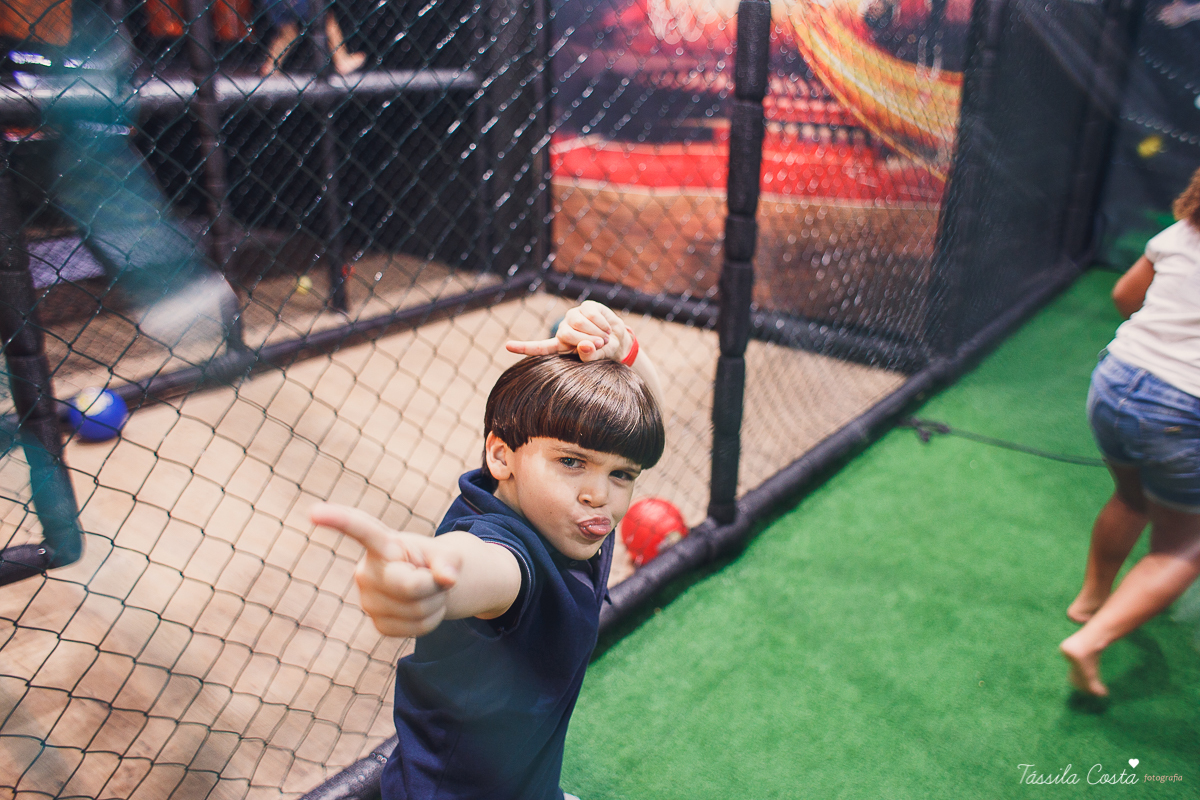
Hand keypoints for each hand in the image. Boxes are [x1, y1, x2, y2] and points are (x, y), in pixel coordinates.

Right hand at [311, 503, 462, 637]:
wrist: (430, 584)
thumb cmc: (434, 561)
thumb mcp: (447, 553)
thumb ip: (450, 561)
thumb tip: (448, 578)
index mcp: (382, 544)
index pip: (360, 530)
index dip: (338, 521)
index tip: (314, 512)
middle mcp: (366, 572)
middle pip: (411, 587)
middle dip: (433, 585)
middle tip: (433, 577)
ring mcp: (368, 600)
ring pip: (417, 611)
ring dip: (434, 604)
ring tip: (427, 591)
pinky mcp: (378, 623)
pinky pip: (415, 629)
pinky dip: (429, 621)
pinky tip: (421, 608)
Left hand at [506, 300, 633, 362]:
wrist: (619, 340)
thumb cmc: (604, 352)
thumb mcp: (597, 358)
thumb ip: (590, 355)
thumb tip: (584, 346)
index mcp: (562, 346)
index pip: (540, 347)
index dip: (525, 347)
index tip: (508, 346)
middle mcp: (564, 330)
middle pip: (564, 334)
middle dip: (584, 341)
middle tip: (599, 346)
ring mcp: (573, 317)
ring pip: (578, 323)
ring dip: (595, 333)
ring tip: (605, 339)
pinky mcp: (585, 306)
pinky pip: (591, 314)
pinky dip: (602, 324)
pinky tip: (607, 328)